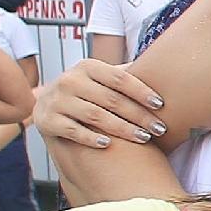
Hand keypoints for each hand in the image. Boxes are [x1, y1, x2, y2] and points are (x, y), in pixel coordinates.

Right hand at [35, 58, 166, 147]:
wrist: (48, 104)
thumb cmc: (88, 91)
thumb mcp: (102, 78)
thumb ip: (125, 74)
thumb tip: (164, 66)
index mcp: (87, 66)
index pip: (119, 78)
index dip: (141, 91)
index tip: (161, 105)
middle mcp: (69, 80)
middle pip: (111, 100)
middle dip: (139, 115)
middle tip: (159, 128)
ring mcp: (56, 100)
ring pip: (95, 116)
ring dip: (123, 129)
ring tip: (144, 138)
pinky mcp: (46, 120)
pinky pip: (72, 131)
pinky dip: (91, 138)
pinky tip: (108, 144)